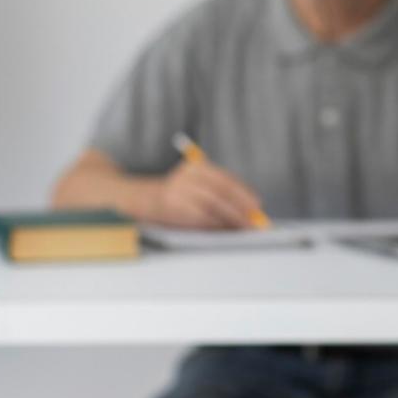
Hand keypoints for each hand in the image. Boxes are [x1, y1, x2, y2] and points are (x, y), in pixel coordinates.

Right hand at [149, 158, 264, 229]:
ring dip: (230, 218)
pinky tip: (223, 230)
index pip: (225, 179)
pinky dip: (214, 225)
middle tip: (254, 221)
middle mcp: (187, 176)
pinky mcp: (172, 207)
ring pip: (212, 206)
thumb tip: (248, 209)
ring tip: (242, 227)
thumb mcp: (195, 184)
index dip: (243, 192)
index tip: (257, 204)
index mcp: (196, 167)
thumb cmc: (176, 194)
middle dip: (240, 208)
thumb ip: (219, 193)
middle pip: (220, 192)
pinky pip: (199, 217)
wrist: (140, 197)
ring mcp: (178, 191)